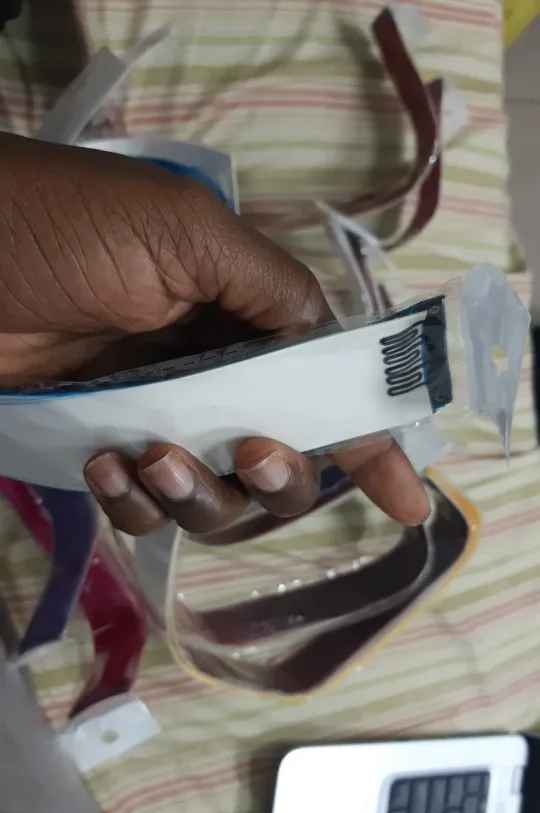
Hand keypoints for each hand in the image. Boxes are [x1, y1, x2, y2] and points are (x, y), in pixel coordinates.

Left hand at [0, 133, 429, 533]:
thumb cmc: (64, 229)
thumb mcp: (183, 232)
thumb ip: (269, 289)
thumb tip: (327, 342)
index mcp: (244, 320)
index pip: (325, 390)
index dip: (370, 446)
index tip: (409, 501)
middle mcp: (212, 376)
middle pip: (281, 463)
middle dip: (279, 475)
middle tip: (249, 456)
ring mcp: (159, 420)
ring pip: (216, 500)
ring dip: (197, 494)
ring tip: (149, 457)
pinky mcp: (106, 451)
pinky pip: (146, 508)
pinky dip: (133, 501)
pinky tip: (104, 466)